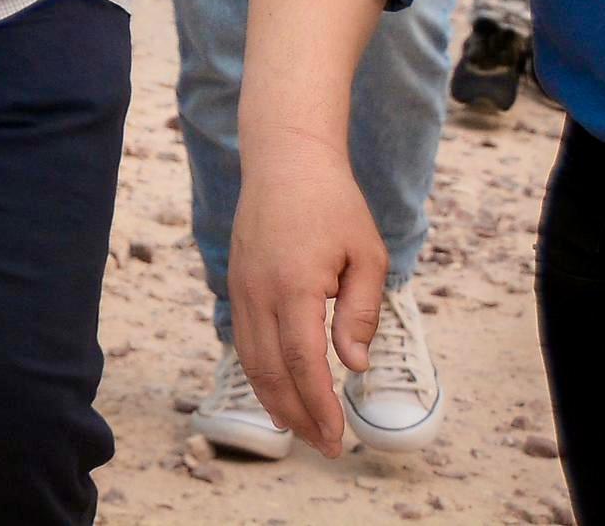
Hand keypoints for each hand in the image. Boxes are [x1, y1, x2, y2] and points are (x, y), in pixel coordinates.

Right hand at [229, 132, 388, 454]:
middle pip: (270, 371)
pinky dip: (259, 373)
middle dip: (298, 414)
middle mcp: (259, 291)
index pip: (303, 362)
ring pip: (250, 359)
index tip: (338, 437)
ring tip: (301, 429)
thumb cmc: (333, 203)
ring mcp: (242, 287)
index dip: (319, 405)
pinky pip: (244, 339)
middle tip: (326, 445)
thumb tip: (354, 364)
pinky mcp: (237, 283)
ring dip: (274, 399)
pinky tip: (278, 390)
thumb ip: (362, 312)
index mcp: (294, 285)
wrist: (285, 159)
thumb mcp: (366, 254)